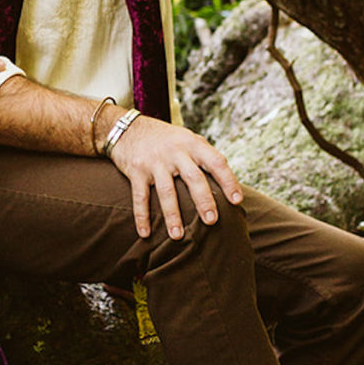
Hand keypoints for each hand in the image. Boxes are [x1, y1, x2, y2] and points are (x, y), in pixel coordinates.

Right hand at [107, 114, 243, 238]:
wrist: (126, 128)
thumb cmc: (164, 139)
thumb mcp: (186, 138)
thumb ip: (204, 156)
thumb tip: (228, 183)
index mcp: (192, 144)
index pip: (216, 162)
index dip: (228, 181)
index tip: (237, 201)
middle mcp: (175, 152)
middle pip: (193, 178)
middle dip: (204, 201)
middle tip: (212, 221)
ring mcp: (154, 161)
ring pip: (166, 191)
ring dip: (172, 215)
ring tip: (178, 236)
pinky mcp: (136, 170)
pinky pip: (140, 197)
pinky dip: (142, 216)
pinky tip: (145, 233)